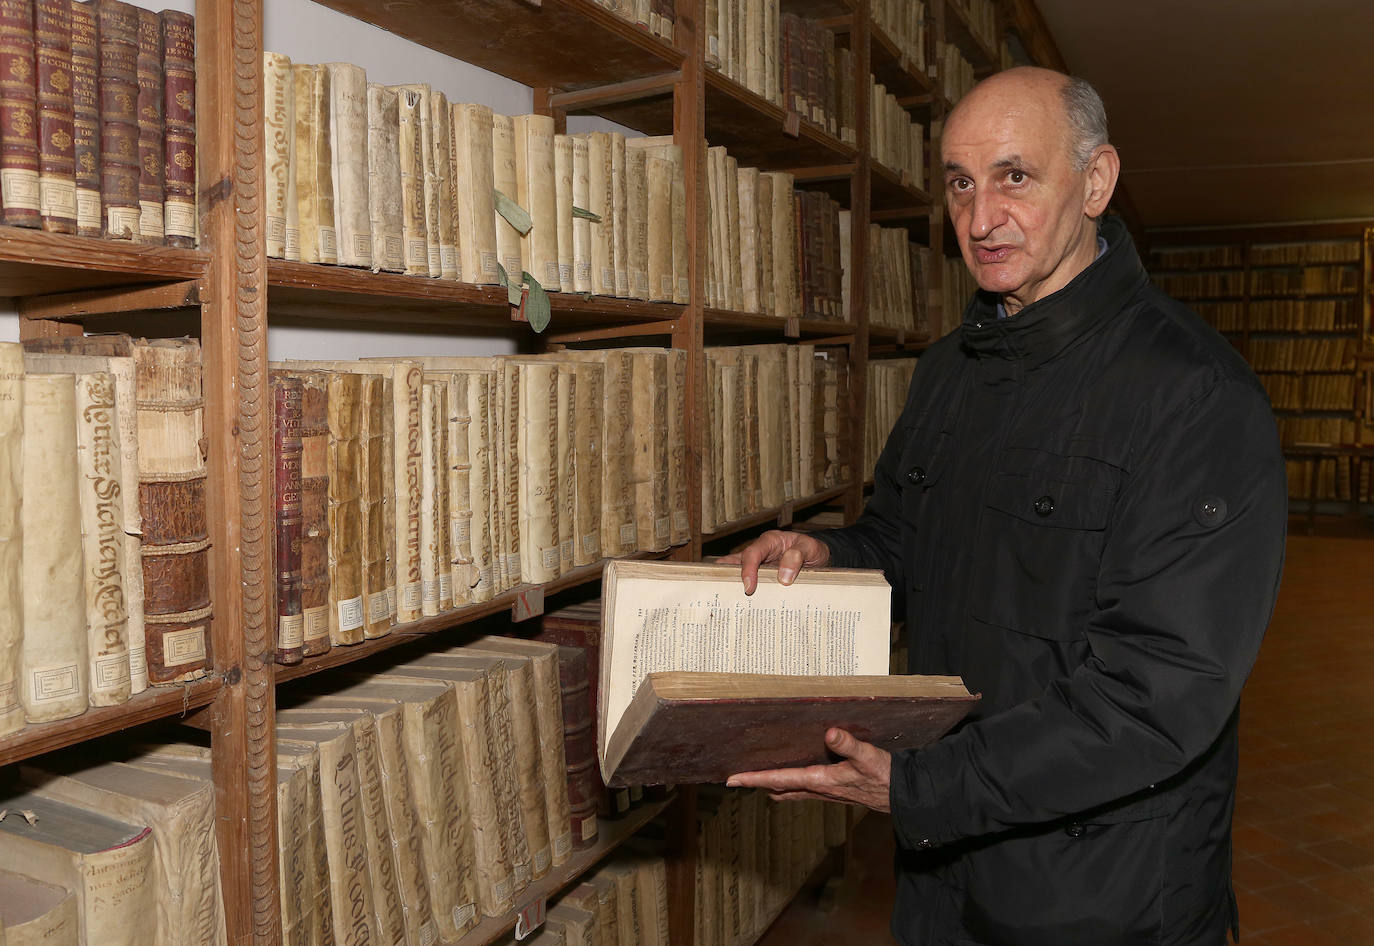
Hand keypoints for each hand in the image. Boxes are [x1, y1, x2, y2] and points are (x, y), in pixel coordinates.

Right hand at [717, 530, 830, 594]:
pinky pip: (747, 583)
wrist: (819, 558)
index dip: (748, 570)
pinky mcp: (761, 578)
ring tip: (725, 601)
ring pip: (737, 573)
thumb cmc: (813, 550)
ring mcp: (758, 566)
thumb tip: (784, 577)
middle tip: (727, 596)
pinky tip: (738, 606)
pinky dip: (741, 592)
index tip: (749, 588)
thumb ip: (797, 556)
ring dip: (732, 586)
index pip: (752, 554)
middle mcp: (760, 552)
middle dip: (731, 578)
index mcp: (770, 541)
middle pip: (738, 564)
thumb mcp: (810, 548)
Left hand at [725, 728, 891, 811]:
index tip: (733, 779)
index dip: (755, 778)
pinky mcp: (834, 792)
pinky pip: (802, 790)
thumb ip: (849, 744)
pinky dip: (788, 785)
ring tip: (755, 779)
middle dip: (757, 783)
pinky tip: (789, 779)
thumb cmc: (885, 777)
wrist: (902, 798)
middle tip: (735, 779)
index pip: (780, 779)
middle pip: (779, 787)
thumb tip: (829, 733)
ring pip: (789, 791)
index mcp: (821, 781)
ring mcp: (825, 793)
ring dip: (771, 785)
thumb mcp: (869, 757)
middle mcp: (819, 790)